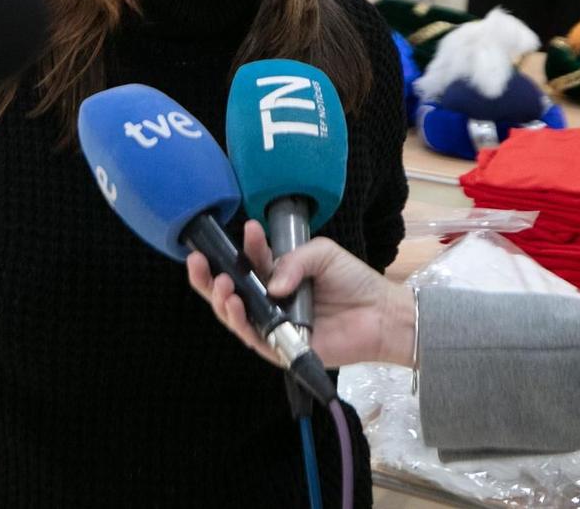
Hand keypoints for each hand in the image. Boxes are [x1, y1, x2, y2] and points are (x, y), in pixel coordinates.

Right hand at [186, 221, 415, 368]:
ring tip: (221, 284)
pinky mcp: (280, 349)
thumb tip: (270, 285)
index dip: (242, 247)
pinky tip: (233, 304)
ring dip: (220, 299)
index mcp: (277, 275)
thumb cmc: (353, 281)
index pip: (250, 261)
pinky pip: (253, 338)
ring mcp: (273, 325)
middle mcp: (270, 300)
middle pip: (230, 291)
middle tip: (199, 260)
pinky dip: (239, 322)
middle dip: (208, 277)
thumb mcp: (323, 254)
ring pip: (234, 316)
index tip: (245, 230)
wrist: (379, 314)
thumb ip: (294, 261)